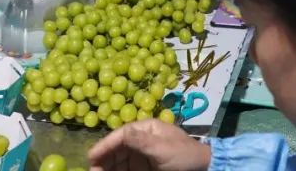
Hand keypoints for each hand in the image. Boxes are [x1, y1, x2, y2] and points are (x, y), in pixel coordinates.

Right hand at [89, 120, 210, 170]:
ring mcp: (142, 155)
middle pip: (116, 149)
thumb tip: (122, 132)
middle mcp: (141, 140)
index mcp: (146, 128)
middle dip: (103, 160)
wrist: (204, 169)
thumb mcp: (162, 148)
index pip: (120, 135)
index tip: (91, 157)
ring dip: (108, 168)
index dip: (104, 145)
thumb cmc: (184, 156)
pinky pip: (126, 170)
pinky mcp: (144, 168)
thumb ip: (141, 140)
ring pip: (119, 162)